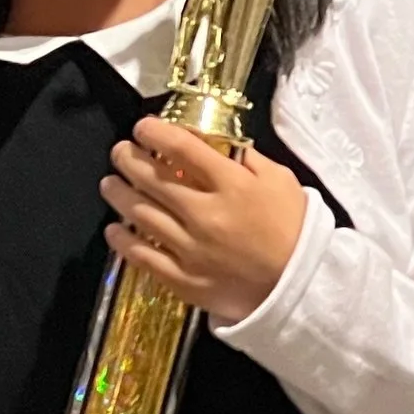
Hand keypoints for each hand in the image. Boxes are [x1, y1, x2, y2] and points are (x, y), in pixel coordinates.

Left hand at [102, 120, 307, 322]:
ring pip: (141, 216)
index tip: (142, 127)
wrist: (303, 286)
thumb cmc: (294, 228)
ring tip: (111, 184)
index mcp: (231, 185)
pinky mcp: (185, 280)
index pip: (181, 148)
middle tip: (120, 151)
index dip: (154, 133)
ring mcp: (191, 249)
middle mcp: (205, 214)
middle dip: (128, 159)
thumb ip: (246, 157)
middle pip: (152, 179)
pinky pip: (143, 258)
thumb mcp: (280, 180)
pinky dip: (122, 241)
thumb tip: (213, 141)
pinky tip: (114, 229)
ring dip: (119, 195)